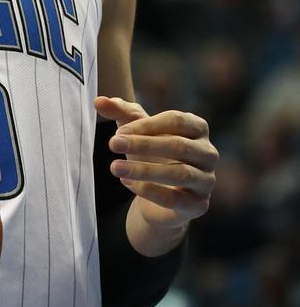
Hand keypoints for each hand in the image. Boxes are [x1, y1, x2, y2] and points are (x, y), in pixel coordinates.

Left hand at [94, 96, 218, 250]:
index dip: (147, 125)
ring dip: (144, 170)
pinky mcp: (198, 205)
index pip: (176, 120)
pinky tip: (127, 183)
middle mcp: (208, 153)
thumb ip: (120, 112)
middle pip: (179, 145)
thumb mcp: (135, 130)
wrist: (157, 195)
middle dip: (143, 144)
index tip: (119, 131)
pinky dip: (149, 191)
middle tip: (112, 144)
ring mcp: (206, 181)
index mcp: (197, 128)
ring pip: (180, 173)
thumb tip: (98, 101)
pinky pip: (175, 200)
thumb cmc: (150, 153)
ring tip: (114, 167)